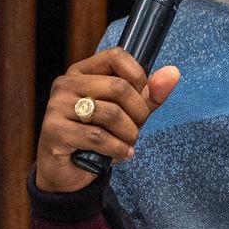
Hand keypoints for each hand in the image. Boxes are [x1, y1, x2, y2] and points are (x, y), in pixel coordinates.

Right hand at [36, 47, 180, 193]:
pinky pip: (98, 137)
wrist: (68, 172)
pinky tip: (122, 154)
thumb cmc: (98, 138)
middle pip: (119, 87)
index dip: (139, 76)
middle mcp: (66, 84)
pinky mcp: (55, 130)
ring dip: (129, 134)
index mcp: (82, 72)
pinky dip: (118, 149)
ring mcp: (57, 106)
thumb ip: (149, 94)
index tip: (142, 97)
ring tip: (128, 143)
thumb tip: (173, 73)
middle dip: (138, 113)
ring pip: (111, 114)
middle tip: (137, 129)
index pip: (117, 56)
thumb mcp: (127, 113)